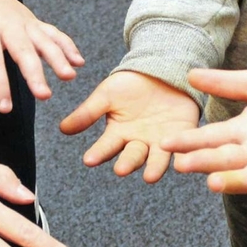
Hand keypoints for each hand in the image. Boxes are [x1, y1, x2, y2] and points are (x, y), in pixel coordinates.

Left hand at [0, 0, 83, 109]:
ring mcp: (25, 23)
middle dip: (35, 74)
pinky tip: (79, 62)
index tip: (5, 108)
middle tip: (44, 95)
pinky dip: (68, 46)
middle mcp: (7, 25)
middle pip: (23, 51)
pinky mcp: (36, 23)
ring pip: (44, 41)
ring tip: (69, 76)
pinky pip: (55, 33)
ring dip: (58, 58)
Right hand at [60, 71, 200, 182]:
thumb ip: (87, 113)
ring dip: (154, 168)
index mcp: (119, 135)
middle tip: (120, 170)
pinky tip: (180, 160)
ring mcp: (161, 142)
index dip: (98, 153)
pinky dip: (182, 154)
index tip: (88, 160)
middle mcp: (139, 143)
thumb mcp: (106, 95)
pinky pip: (183, 147)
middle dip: (126, 163)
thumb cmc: (130, 84)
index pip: (106, 147)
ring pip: (157, 159)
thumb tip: (62, 129)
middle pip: (132, 157)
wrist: (160, 70)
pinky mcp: (184, 135)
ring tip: (150, 176)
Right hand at [160, 68, 246, 193]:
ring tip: (213, 182)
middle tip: (182, 166)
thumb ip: (226, 83)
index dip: (190, 141)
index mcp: (244, 132)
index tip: (166, 143)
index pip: (212, 137)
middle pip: (226, 159)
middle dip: (205, 163)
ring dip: (235, 180)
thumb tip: (190, 75)